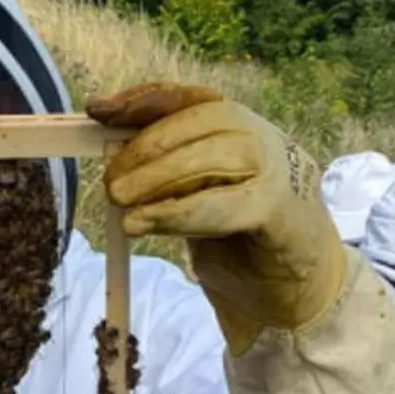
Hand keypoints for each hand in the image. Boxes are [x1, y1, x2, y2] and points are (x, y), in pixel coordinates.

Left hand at [85, 82, 345, 355]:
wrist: (294, 295)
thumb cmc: (238, 244)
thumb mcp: (192, 199)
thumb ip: (164, 175)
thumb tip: (113, 156)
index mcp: (241, 130)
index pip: (192, 98)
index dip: (144, 99)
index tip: (100, 108)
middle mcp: (265, 140)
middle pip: (205, 121)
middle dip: (148, 144)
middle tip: (111, 180)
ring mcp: (281, 173)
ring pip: (219, 155)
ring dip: (160, 175)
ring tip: (122, 200)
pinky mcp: (284, 213)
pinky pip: (230, 204)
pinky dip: (180, 212)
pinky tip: (144, 223)